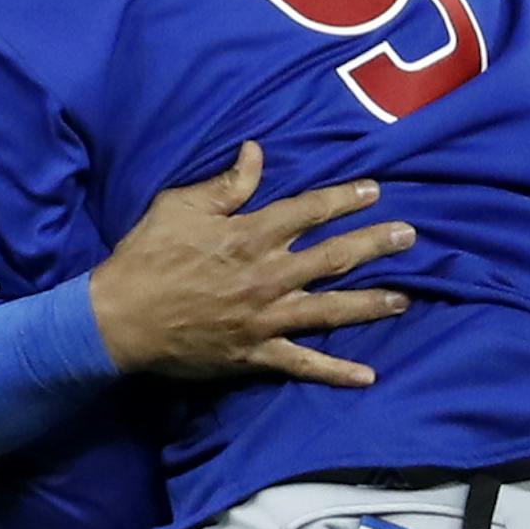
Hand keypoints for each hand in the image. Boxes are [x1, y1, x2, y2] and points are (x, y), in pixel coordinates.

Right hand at [89, 142, 414, 387]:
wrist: (120, 318)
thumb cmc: (146, 256)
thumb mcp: (179, 206)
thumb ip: (225, 184)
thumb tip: (257, 152)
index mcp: (249, 235)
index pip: (308, 212)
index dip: (343, 200)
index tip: (374, 191)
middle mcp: (267, 275)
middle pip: (333, 258)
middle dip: (375, 245)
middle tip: (409, 237)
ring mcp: (265, 318)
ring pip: (330, 309)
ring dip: (370, 303)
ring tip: (404, 299)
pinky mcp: (257, 354)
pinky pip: (303, 364)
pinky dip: (336, 372)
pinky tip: (369, 376)